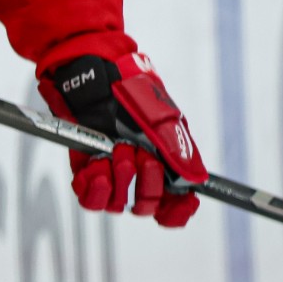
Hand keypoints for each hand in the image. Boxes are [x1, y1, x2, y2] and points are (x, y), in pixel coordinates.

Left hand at [39, 52, 207, 226]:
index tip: (179, 201)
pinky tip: (97, 167)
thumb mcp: (159, 115)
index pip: (175, 203)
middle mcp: (138, 170)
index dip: (178, 211)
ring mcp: (111, 170)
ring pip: (118, 203)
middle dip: (147, 185)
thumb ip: (174, 147)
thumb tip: (196, 179)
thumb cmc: (130, 87)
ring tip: (116, 149)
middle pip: (147, 205)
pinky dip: (94, 188)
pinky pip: (89, 198)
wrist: (93, 71)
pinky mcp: (86, 167)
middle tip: (141, 155)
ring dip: (120, 180)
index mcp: (164, 161)